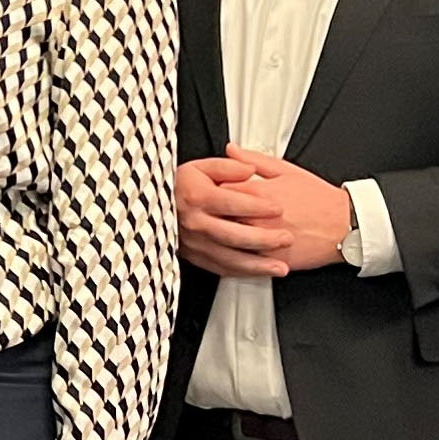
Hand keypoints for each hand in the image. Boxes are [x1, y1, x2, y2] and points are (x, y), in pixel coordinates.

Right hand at [175, 154, 285, 278]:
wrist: (152, 205)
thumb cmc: (180, 186)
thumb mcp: (201, 167)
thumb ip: (228, 166)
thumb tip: (250, 169)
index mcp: (196, 197)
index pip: (232, 203)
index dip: (257, 206)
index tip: (278, 208)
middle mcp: (194, 222)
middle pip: (233, 235)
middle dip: (263, 240)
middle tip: (286, 239)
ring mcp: (193, 243)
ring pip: (228, 258)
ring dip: (257, 265)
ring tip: (280, 267)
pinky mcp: (194, 256)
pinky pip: (220, 268)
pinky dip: (242, 273)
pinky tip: (260, 272)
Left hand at [186, 147, 354, 275]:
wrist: (344, 226)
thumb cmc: (318, 199)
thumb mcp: (286, 170)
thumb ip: (253, 159)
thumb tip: (231, 150)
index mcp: (259, 192)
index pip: (220, 189)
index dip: (210, 189)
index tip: (206, 189)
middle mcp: (257, 217)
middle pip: (218, 215)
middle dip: (209, 213)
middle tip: (204, 211)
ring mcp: (262, 241)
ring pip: (227, 240)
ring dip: (217, 235)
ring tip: (214, 231)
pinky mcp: (269, 260)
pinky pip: (242, 261)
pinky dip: (230, 257)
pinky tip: (225, 251)